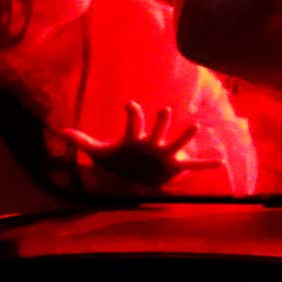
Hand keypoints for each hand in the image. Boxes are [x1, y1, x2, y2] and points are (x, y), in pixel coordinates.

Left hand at [60, 101, 220, 189]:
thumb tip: (62, 130)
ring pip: (177, 142)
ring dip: (185, 135)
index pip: (133, 122)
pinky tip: (220, 162)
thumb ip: (83, 141)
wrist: (136, 176)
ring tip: (194, 126)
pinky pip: (193, 165)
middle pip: (158, 128)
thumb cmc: (120, 161)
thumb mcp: (101, 153)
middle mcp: (152, 143)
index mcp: (135, 138)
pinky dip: (206, 164)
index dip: (131, 113)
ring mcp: (164, 154)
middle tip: (164, 110)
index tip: (129, 105)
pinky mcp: (173, 166)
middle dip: (161, 121)